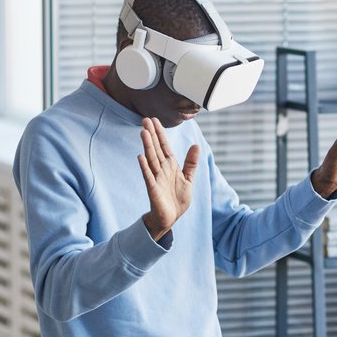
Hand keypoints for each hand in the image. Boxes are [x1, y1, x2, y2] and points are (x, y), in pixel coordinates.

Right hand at [138, 117, 200, 240]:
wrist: (171, 217)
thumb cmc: (178, 199)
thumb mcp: (188, 179)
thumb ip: (190, 163)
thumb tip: (196, 145)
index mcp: (171, 166)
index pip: (164, 146)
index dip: (160, 133)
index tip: (154, 120)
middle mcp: (162, 169)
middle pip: (156, 149)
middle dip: (151, 134)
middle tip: (145, 119)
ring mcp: (156, 178)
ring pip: (151, 159)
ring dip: (147, 146)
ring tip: (143, 132)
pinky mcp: (153, 189)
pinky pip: (148, 176)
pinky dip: (144, 167)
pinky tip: (140, 157)